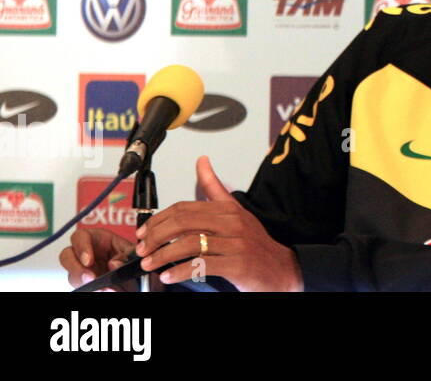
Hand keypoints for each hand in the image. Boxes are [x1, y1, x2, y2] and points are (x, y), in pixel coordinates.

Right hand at [59, 226, 137, 289]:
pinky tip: (104, 290)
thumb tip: (114, 264)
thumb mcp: (130, 251)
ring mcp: (81, 268)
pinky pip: (80, 287)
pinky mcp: (83, 282)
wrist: (132, 272)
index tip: (89, 261)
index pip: (79, 236)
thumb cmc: (128, 255)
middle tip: (90, 278)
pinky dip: (92, 290)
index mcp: (94, 238)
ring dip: (83, 283)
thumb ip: (126, 254)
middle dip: (76, 268)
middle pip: (66, 256)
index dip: (81, 247)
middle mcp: (83, 253)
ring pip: (71, 275)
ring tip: (103, 288)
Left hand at [135, 156, 304, 291]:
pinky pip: (202, 264)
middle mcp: (232, 222)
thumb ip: (215, 188)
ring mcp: (236, 243)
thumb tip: (202, 161)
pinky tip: (170, 276)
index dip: (158, 220)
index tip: (144, 232)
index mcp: (228, 209)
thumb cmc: (255, 244)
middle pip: (183, 222)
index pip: (184, 208)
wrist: (281, 269)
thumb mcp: (237, 212)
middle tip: (143, 250)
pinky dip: (181, 271)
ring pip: (190, 243)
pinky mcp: (238, 264)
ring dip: (163, 255)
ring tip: (151, 264)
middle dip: (156, 236)